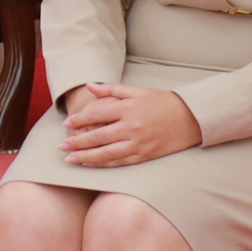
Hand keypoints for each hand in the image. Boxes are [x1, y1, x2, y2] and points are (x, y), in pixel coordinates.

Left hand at [58, 82, 202, 166]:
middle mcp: (131, 127)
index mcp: (128, 108)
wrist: (190, 119)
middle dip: (76, 142)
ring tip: (70, 158)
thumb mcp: (137, 91)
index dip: (79, 119)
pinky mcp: (144, 156)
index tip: (67, 123)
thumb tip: (89, 86)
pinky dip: (103, 164)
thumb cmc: (162, 102)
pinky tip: (91, 164)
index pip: (96, 114)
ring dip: (85, 157)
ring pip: (106, 153)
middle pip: (97, 136)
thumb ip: (111, 89)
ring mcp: (138, 144)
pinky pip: (119, 162)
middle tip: (61, 145)